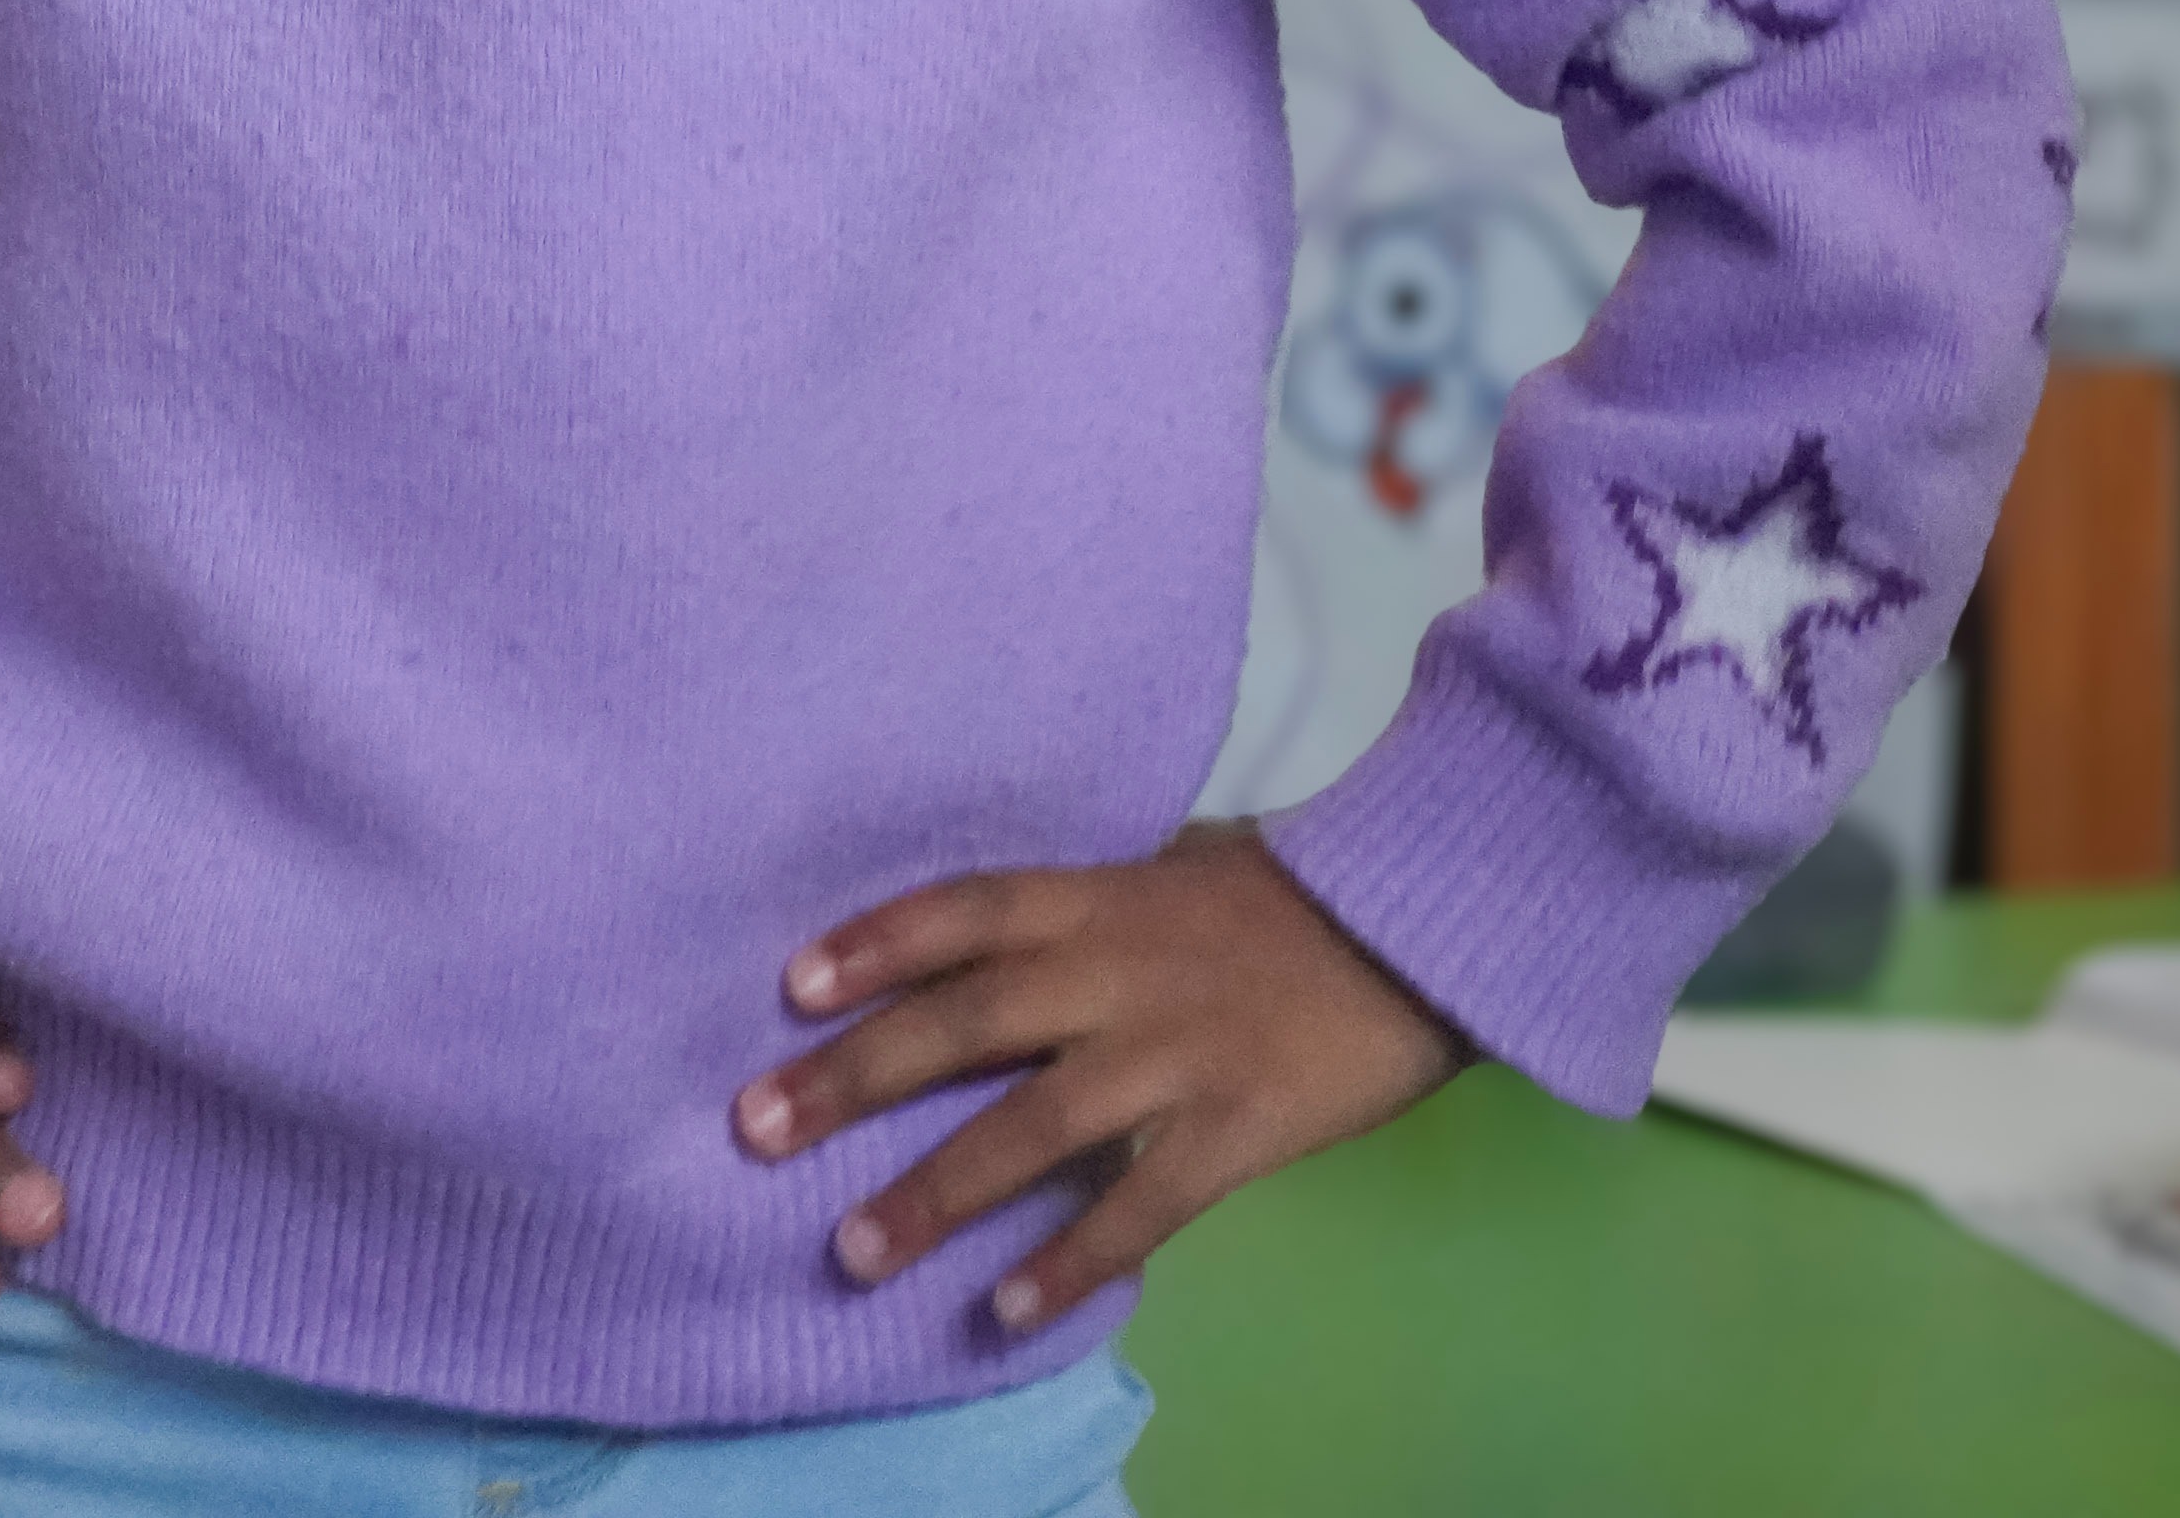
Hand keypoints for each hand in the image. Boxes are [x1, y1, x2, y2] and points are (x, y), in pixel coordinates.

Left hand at [734, 821, 1460, 1336]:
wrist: (1424, 933)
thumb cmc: (1285, 900)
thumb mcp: (1169, 869)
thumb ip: (1079, 906)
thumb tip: (976, 937)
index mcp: (1100, 899)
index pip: (964, 913)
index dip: (875, 943)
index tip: (787, 987)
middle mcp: (1119, 973)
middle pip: (965, 1023)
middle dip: (852, 1077)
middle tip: (755, 1127)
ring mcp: (1174, 1056)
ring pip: (1032, 1127)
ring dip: (935, 1192)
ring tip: (853, 1249)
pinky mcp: (1235, 1132)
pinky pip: (1138, 1207)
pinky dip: (1070, 1260)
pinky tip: (1002, 1310)